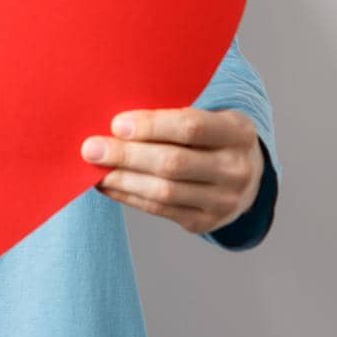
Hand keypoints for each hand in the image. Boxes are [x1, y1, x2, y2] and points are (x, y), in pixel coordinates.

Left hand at [80, 108, 263, 234]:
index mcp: (239, 132)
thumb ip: (172, 114)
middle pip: (173, 163)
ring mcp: (224, 201)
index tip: (116, 124)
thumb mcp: (209, 114)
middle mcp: (236, 169)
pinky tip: (108, 185)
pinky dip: (129, 196)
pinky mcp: (205, 222)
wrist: (246, 175)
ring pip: (164, 192)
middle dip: (126, 155)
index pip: (191, 128)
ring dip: (122, 180)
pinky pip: (159, 210)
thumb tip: (116, 121)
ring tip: (94, 169)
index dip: (151, 126)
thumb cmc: (212, 134)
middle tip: (90, 148)